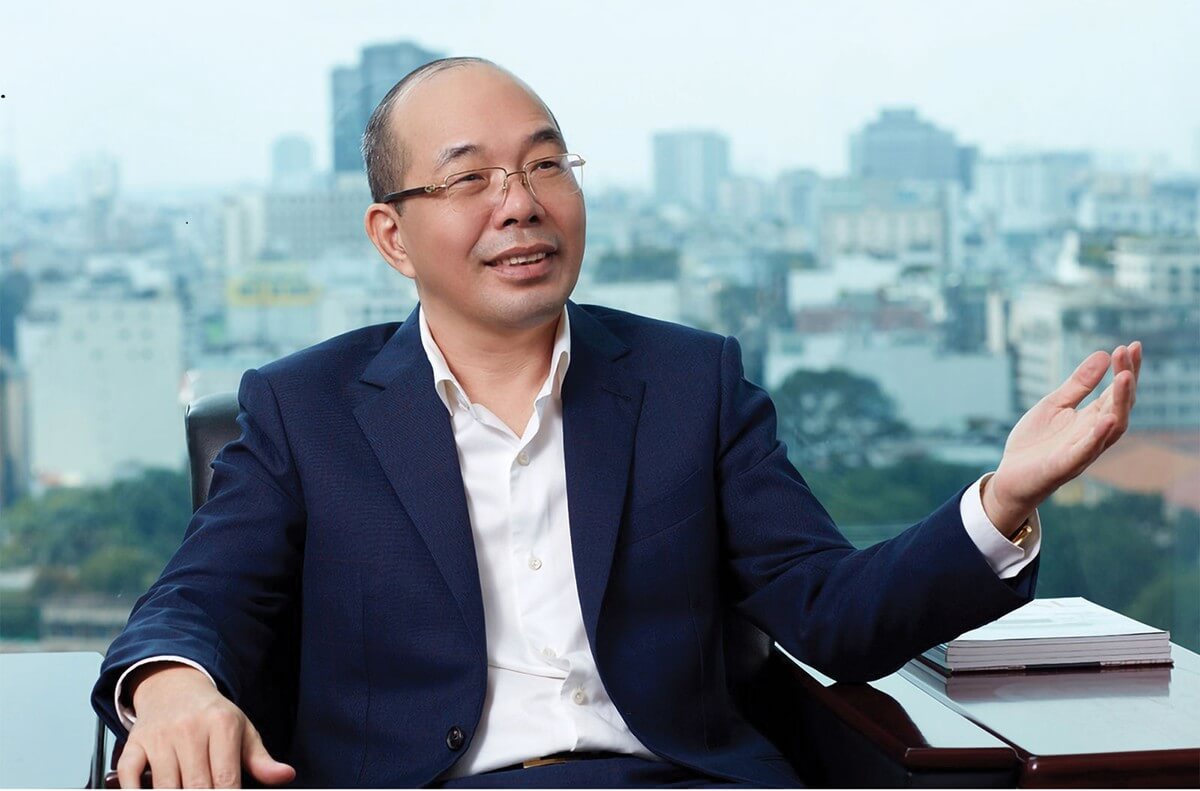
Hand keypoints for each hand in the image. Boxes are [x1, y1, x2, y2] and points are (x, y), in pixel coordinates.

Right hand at [118, 663, 295, 788]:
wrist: (174, 686)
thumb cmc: (211, 715)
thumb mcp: (242, 731)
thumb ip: (261, 760)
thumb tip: (285, 776)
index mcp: (222, 724)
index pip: (226, 778)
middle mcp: (189, 729)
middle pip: (196, 787)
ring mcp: (160, 736)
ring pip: (165, 787)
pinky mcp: (134, 743)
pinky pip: (129, 776)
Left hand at [983, 342, 1141, 534]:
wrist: (1011, 476)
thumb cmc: (1036, 442)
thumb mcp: (1054, 404)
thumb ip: (1078, 384)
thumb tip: (1102, 354)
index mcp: (1092, 418)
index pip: (1116, 392)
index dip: (1126, 370)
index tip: (1132, 345)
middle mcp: (1094, 434)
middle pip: (1120, 405)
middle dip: (1127, 379)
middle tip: (1129, 352)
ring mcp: (1083, 451)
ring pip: (1112, 428)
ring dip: (1120, 402)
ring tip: (1125, 377)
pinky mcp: (1066, 466)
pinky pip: (1087, 451)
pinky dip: (1099, 435)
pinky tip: (1108, 419)